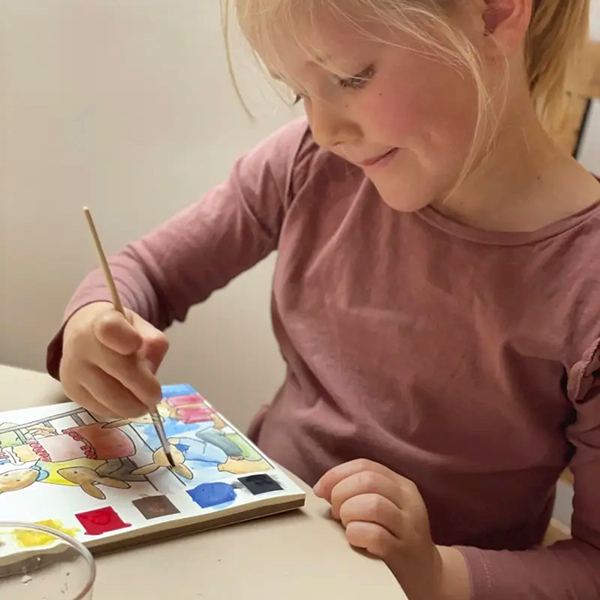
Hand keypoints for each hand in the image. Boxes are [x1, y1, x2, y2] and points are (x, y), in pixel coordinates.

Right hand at [59, 302, 168, 417]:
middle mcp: (83, 343)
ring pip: (109, 397)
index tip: (137, 344)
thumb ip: (154, 343)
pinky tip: (124, 403)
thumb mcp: (142, 328)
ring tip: (144, 404)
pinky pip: (100, 408)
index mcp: (104, 321)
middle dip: (144, 389)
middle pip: (119, 369)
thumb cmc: (121, 332)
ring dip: (133, 406)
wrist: (84, 333)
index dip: (126, 338)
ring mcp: (73, 368)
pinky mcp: (70, 390)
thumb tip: (151, 372)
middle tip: (155, 397)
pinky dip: (117, 410)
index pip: (110, 328)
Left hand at [314, 459, 442, 599]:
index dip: (337, 474)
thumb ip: (360, 492)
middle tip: (336, 512)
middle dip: (341, 493)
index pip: (365, 466)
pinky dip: (356, 533)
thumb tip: (324, 488)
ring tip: (347, 525)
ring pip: (373, 504)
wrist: (426, 574)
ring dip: (349, 512)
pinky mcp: (403, 552)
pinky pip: (375, 534)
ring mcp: (408, 527)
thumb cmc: (395, 536)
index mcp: (401, 485)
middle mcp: (408, 502)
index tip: (320, 489)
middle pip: (367, 480)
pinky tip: (354, 538)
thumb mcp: (384, 506)